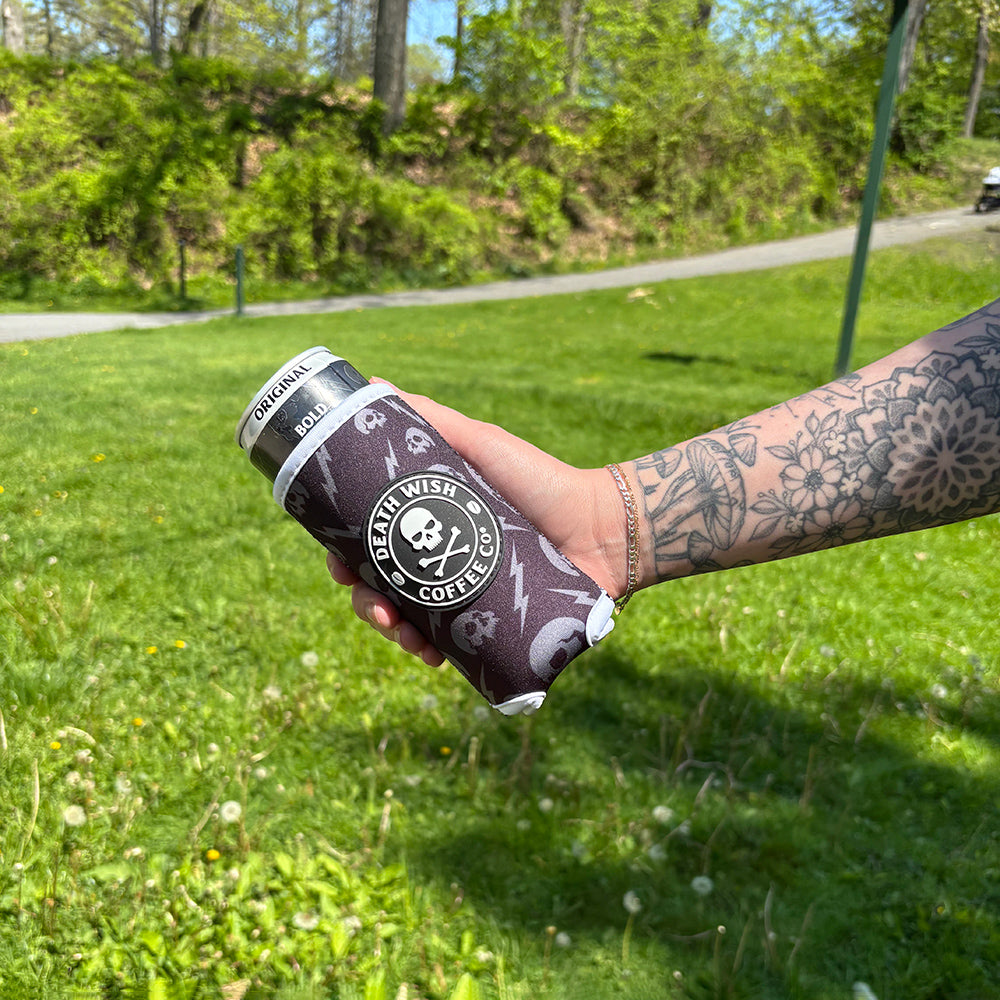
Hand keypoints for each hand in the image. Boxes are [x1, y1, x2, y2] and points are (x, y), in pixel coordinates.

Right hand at [326, 380, 627, 664]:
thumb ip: (432, 421)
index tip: (338, 566)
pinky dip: (429, 651)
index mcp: (427, 521)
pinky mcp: (486, 625)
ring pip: (406, 620)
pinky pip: (446, 645)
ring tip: (405, 635)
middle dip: (366, 602)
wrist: (601, 528)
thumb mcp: (482, 444)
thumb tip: (372, 387)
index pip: (370, 542)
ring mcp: (460, 594)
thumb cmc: (540, 480)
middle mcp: (437, 559)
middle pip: (380, 587)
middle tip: (374, 605)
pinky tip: (431, 655)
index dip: (344, 555)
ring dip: (392, 632)